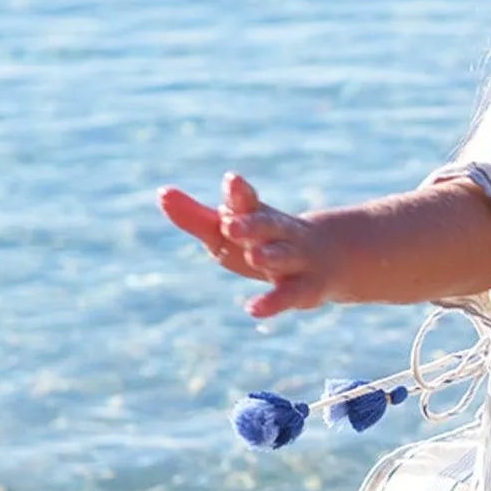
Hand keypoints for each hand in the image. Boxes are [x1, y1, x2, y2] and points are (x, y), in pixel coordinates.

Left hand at [157, 172, 330, 317]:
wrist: (328, 258)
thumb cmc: (265, 241)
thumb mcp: (232, 228)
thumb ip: (196, 216)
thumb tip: (162, 193)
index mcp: (258, 215)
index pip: (247, 201)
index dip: (239, 193)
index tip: (232, 180)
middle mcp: (279, 233)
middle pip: (267, 225)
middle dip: (251, 225)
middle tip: (230, 224)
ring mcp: (296, 259)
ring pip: (283, 256)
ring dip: (269, 255)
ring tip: (254, 256)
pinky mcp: (306, 288)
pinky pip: (289, 295)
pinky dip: (273, 302)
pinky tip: (253, 310)